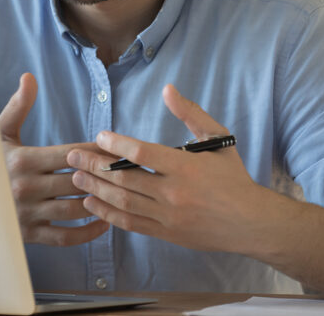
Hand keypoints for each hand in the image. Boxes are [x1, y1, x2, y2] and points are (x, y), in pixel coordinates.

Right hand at [0, 73, 109, 245]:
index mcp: (23, 160)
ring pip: (75, 209)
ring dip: (100, 201)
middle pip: (77, 181)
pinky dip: (88, 232)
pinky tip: (103, 220)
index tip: (114, 148)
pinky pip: (65, 237)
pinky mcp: (28, 235)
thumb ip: (19, 106)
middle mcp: (26, 188)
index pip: (70, 155)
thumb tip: (29, 77)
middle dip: (104, 175)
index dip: (95, 151)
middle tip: (126, 170)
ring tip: (118, 193)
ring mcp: (28, 214)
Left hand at [66, 84, 261, 253]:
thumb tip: (167, 89)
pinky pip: (131, 223)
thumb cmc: (233, 176)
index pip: (142, 154)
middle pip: (124, 178)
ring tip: (75, 177)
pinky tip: (92, 203)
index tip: (99, 136)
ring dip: (95, 189)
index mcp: (186, 167)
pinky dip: (108, 214)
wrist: (251, 223)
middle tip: (72, 156)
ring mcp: (168, 216)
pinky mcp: (166, 234)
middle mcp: (174, 193)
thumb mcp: (218, 137)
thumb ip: (191, 113)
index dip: (116, 145)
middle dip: (94, 166)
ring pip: (123, 202)